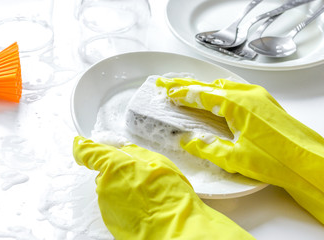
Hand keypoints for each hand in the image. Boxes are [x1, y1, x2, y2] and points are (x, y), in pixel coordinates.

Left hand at [73, 136, 253, 239]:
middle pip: (104, 171)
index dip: (82, 147)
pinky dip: (124, 200)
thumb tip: (124, 149)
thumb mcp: (158, 162)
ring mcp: (105, 202)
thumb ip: (136, 153)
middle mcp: (105, 183)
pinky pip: (113, 202)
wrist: (172, 228)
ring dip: (122, 186)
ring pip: (110, 187)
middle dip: (117, 170)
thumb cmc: (168, 193)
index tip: (79, 144)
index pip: (89, 152)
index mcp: (115, 164)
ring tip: (145, 193)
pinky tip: (141, 204)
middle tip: (138, 175)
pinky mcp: (109, 217)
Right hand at [157, 77, 323, 223]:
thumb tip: (188, 140)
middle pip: (210, 85)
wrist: (309, 162)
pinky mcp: (266, 103)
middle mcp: (248, 95)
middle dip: (187, 84)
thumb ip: (207, 147)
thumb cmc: (277, 160)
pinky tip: (217, 96)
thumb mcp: (235, 158)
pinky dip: (220, 91)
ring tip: (188, 89)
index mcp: (237, 104)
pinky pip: (237, 90)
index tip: (167, 92)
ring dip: (204, 87)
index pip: (202, 95)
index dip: (182, 94)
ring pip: (224, 86)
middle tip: (167, 82)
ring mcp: (259, 97)